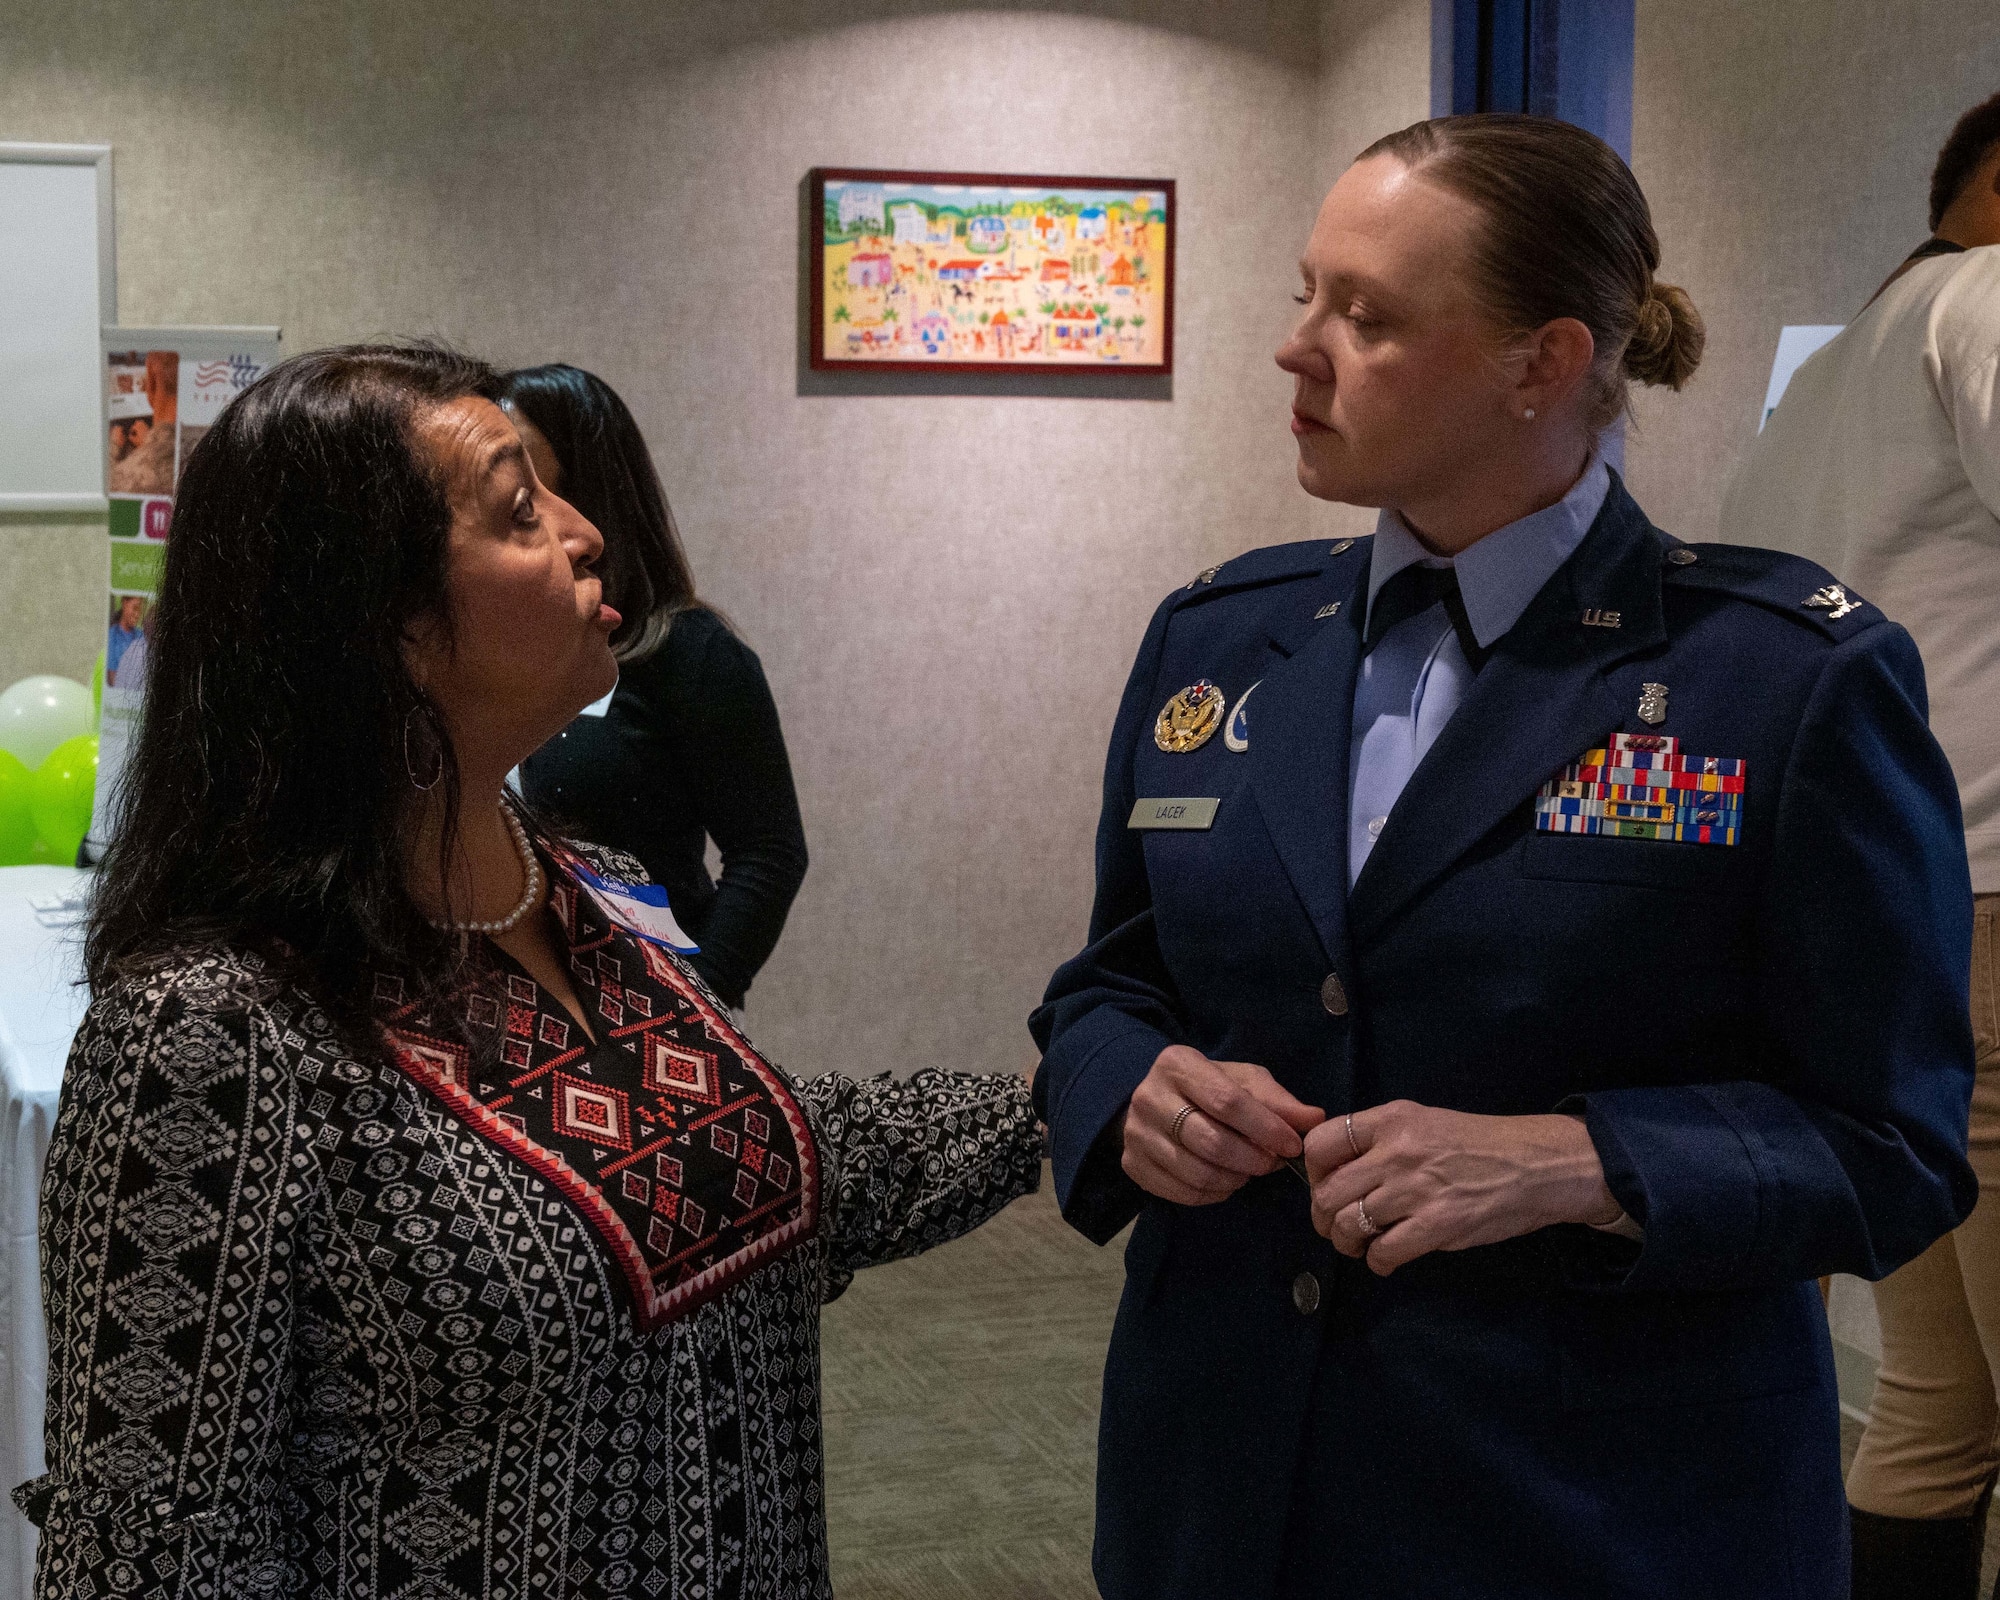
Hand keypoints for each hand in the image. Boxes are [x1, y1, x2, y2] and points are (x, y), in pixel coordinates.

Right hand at [1120, 1045, 1324, 1205]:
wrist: (1155, 1102)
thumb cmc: (1207, 1088)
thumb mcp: (1242, 1081)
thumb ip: (1277, 1100)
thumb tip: (1315, 1119)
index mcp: (1177, 1064)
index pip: (1227, 1101)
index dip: (1265, 1127)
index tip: (1292, 1145)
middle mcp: (1148, 1096)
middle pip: (1210, 1141)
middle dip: (1251, 1159)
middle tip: (1271, 1164)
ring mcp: (1135, 1133)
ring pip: (1196, 1172)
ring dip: (1234, 1179)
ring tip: (1249, 1171)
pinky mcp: (1132, 1165)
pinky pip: (1180, 1192)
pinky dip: (1212, 1194)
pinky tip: (1225, 1182)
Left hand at [1303, 1102, 1619, 1274]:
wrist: (1537, 1165)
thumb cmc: (1479, 1145)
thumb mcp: (1424, 1123)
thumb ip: (1380, 1140)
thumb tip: (1337, 1170)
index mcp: (1391, 1119)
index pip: (1321, 1143)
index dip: (1313, 1173)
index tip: (1324, 1187)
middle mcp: (1397, 1150)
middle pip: (1328, 1192)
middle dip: (1323, 1218)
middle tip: (1334, 1227)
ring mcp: (1417, 1188)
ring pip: (1350, 1225)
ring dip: (1346, 1243)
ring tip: (1358, 1245)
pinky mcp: (1438, 1225)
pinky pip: (1384, 1252)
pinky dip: (1377, 1262)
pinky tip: (1386, 1259)